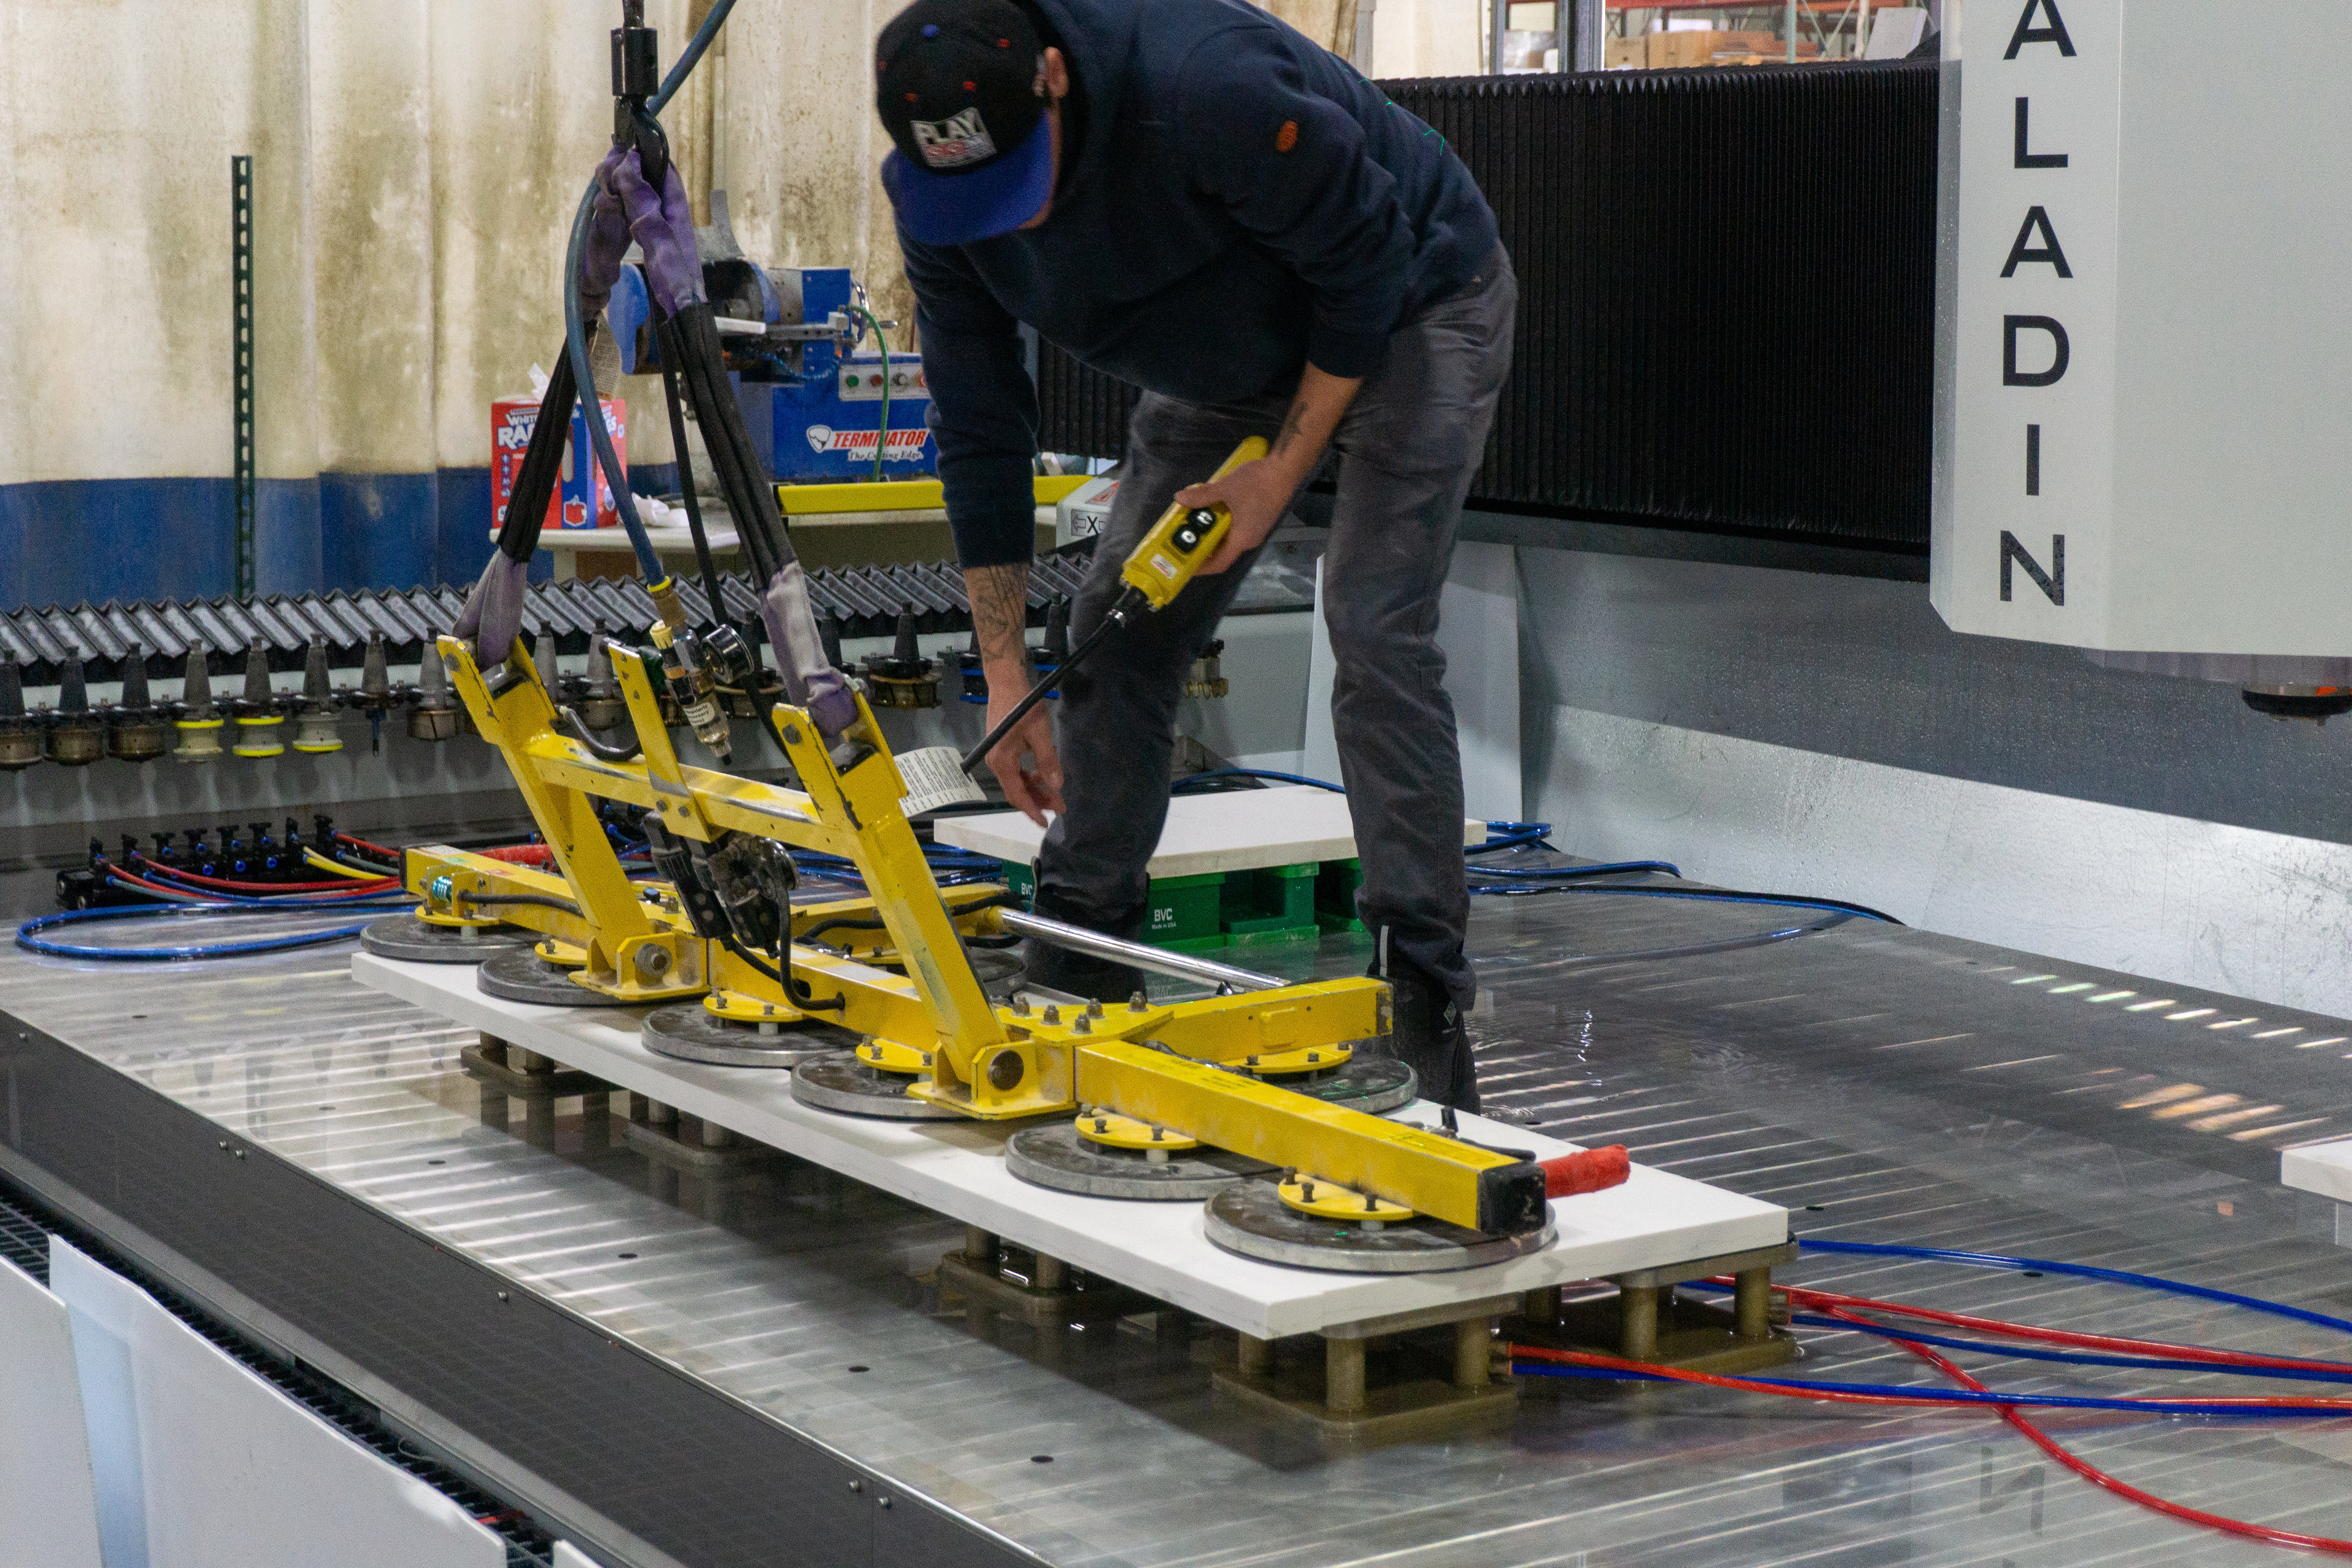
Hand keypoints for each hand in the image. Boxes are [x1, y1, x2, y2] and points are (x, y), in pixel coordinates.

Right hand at [980, 681, 1064, 826]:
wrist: (1006, 683)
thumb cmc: (1023, 705)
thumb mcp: (1040, 733)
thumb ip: (1048, 760)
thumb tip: (1057, 784)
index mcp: (1002, 762)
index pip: (1017, 795)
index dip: (1032, 811)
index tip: (1046, 823)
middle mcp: (995, 763)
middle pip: (1016, 791)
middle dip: (1037, 801)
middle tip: (1059, 807)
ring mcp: (996, 756)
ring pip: (1016, 782)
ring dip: (1035, 789)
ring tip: (1055, 793)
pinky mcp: (1001, 750)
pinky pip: (1015, 771)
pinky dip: (1029, 777)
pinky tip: (1043, 774)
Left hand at [1177, 455, 1302, 575]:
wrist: (1285, 469)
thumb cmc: (1257, 482)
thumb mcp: (1225, 488)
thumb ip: (1202, 495)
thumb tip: (1179, 498)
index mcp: (1242, 539)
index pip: (1219, 563)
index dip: (1201, 567)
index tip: (1186, 564)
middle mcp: (1250, 539)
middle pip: (1223, 551)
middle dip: (1204, 544)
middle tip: (1186, 536)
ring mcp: (1256, 529)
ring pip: (1229, 537)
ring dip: (1213, 530)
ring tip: (1197, 519)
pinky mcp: (1258, 519)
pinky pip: (1237, 528)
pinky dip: (1223, 522)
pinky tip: (1215, 508)